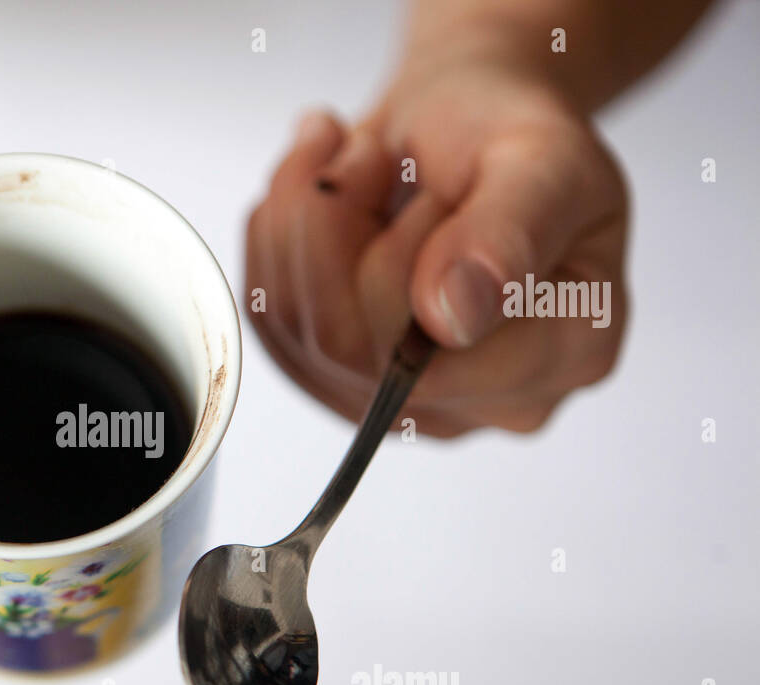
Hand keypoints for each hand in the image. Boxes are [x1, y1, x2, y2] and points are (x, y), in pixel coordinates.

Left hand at [246, 54, 628, 435]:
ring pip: (299, 330)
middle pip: (353, 347)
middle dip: (342, 223)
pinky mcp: (335, 379)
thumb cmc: (507, 136)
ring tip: (356, 164)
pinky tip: (323, 195)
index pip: (440, 358)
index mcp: (573, 350)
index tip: (425, 186)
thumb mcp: (540, 154)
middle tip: (379, 157)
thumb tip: (453, 317)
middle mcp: (490, 401)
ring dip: (303, 220)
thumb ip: (510, 231)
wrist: (455, 123)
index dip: (400, 263)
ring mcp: (406, 402)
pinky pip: (271, 320)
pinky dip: (276, 239)